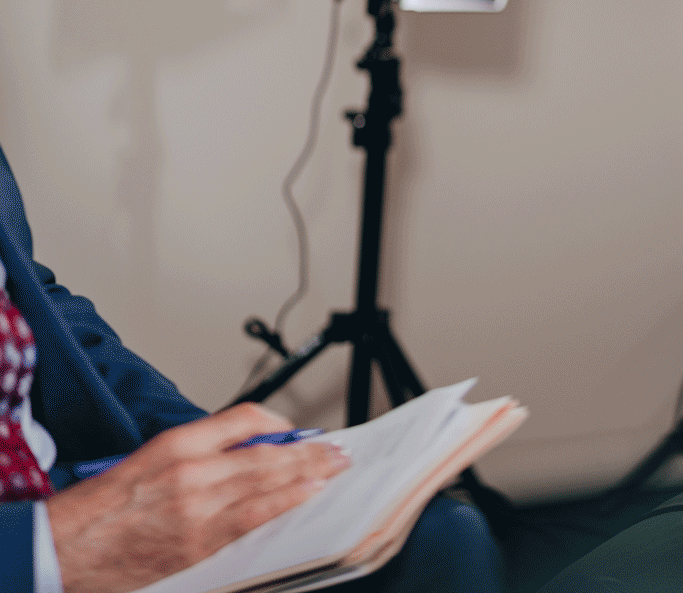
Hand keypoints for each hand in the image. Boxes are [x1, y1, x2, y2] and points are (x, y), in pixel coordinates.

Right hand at [48, 403, 350, 592]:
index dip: (279, 422)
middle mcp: (192, 470)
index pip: (245, 417)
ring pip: (268, 481)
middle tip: (335, 448)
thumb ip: (201, 448)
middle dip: (307, 449)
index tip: (295, 430)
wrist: (65, 547)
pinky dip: (287, 501)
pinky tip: (308, 492)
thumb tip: (250, 446)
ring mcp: (198, 508)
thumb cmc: (103, 506)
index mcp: (177, 443)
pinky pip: (255, 517)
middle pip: (267, 451)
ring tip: (334, 466)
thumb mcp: (151, 457)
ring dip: (309, 472)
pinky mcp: (200, 542)